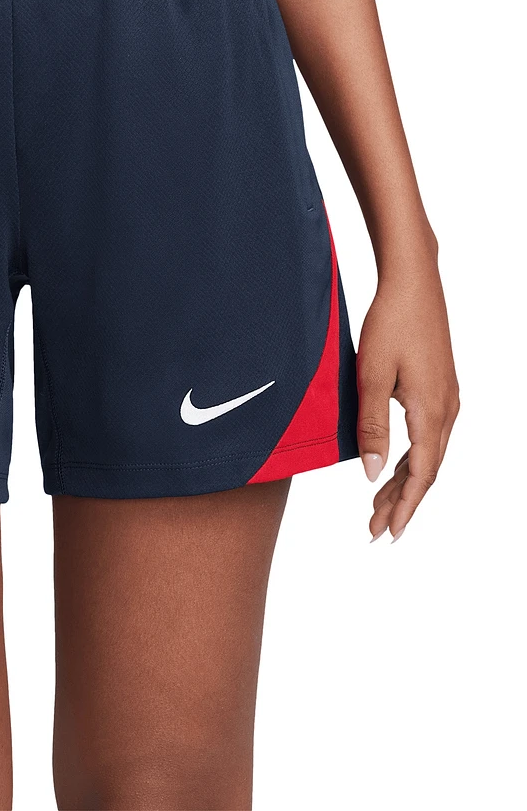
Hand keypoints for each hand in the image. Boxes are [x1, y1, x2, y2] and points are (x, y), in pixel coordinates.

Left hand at [356, 262, 458, 541]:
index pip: (420, 475)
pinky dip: (410, 459)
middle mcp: (447, 410)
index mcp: (431, 412)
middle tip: (376, 529)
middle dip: (402, 502)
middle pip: (426, 470)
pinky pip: (428, 437)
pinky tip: (394, 466)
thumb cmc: (389, 324)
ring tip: (380, 506)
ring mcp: (447, 399)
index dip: (404, 506)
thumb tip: (370, 476)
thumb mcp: (370, 376)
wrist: (413, 283)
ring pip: (427, 455)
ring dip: (405, 481)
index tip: (388, 534)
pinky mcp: (440, 388)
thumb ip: (371, 427)